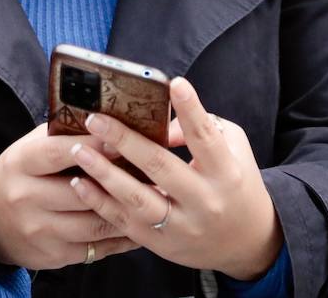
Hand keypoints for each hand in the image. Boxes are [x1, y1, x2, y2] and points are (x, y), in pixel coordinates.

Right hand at [0, 123, 139, 269]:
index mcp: (21, 163)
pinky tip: (141, 224)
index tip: (121, 137)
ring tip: (156, 198)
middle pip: (81, 192)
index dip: (92, 145)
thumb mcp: (33, 146)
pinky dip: (122, 237)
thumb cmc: (24, 173)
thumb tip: (112, 118)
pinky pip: (96, 248)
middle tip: (153, 172)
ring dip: (128, 212)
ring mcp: (39, 230)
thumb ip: (66, 133)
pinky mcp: (52, 255)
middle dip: (119, 182)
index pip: (58, 153)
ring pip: (94, 223)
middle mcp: (26, 198)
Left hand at [68, 77, 283, 280]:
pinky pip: (125, 223)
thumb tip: (161, 122)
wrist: (247, 241)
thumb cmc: (236, 183)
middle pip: (160, 166)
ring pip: (137, 199)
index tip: (174, 84)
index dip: (191, 109)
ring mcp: (182, 226)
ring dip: (104, 174)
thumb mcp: (233, 150)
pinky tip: (81, 184)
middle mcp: (204, 200)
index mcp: (225, 172)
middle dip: (124, 140)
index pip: (206, 137)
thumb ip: (202, 130)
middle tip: (96, 119)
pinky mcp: (162, 244)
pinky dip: (101, 204)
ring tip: (80, 151)